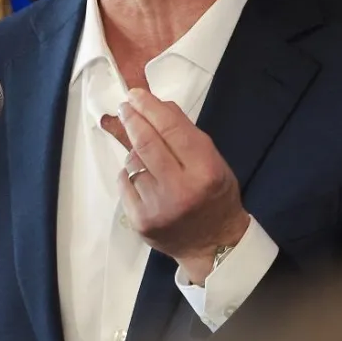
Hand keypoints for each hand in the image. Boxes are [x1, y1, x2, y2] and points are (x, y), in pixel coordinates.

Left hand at [112, 88, 249, 284]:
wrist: (212, 245)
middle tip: (126, 106)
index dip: (151, 108)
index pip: (172, 130)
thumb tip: (156, 105)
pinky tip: (142, 175)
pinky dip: (131, 172)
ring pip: (133, 162)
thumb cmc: (215, 195)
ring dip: (135, 149)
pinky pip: (125, 182)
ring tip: (145, 152)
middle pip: (147, 143)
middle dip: (133, 119)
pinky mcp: (140, 221)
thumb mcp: (213, 160)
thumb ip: (186, 133)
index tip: (136, 94)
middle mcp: (180, 190)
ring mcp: (157, 207)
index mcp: (205, 171)